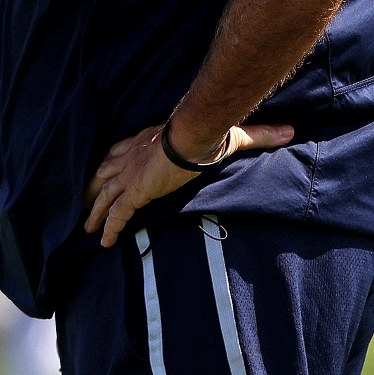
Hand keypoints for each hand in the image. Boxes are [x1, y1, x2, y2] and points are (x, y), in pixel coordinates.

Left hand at [83, 121, 294, 247]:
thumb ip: (258, 135)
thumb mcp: (229, 135)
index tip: (104, 173)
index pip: (120, 152)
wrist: (193, 137)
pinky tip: (104, 242)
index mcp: (145, 142)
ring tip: (88, 228)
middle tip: (85, 204)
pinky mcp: (134, 192)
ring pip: (104, 197)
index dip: (111, 164)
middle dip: (94, 190)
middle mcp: (130, 157)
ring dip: (95, 212)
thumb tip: (289, 132)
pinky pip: (116, 215)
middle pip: (103, 175)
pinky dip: (109, 228)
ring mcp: (129, 175)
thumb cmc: (207, 133)